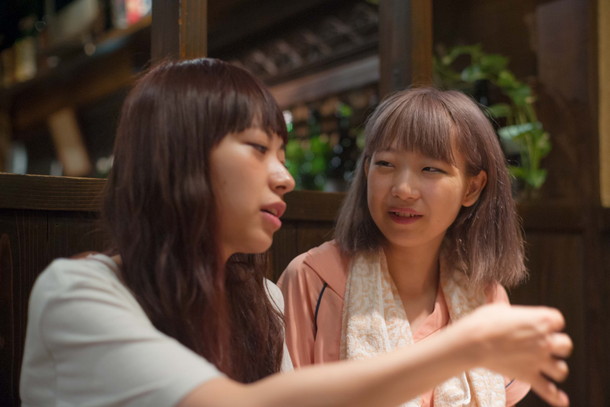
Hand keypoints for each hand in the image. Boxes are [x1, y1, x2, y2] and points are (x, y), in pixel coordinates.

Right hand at [458, 304, 572, 405]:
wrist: (474, 342)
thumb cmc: (484, 322)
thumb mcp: (498, 308)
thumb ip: (508, 308)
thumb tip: (501, 304)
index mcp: (541, 319)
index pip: (558, 320)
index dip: (550, 322)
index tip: (540, 323)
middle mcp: (545, 340)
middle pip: (566, 345)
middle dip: (558, 345)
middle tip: (547, 345)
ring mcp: (539, 360)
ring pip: (561, 369)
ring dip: (556, 368)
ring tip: (549, 367)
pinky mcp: (529, 376)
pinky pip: (548, 390)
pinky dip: (556, 397)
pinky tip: (562, 401)